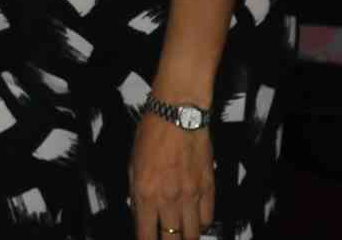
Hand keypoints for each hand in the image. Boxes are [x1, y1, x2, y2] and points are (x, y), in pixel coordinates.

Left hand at [129, 112, 215, 239]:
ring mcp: (191, 196)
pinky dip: (201, 225)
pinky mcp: (208, 189)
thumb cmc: (152, 133)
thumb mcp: (132, 164)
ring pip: (192, 235)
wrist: (178, 114)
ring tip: (180, 235)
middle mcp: (169, 199)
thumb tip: (139, 213)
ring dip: (185, 237)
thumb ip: (136, 193)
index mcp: (146, 193)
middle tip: (164, 239)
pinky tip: (194, 221)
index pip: (146, 235)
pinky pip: (207, 219)